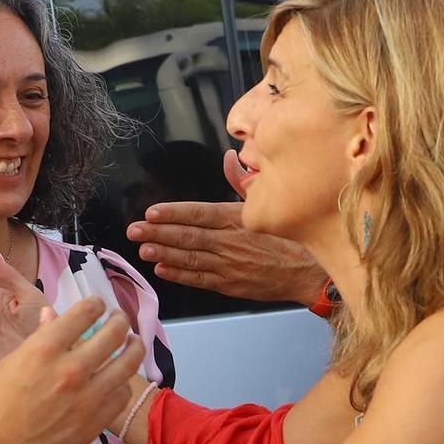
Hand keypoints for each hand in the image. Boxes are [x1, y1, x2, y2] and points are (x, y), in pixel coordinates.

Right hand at [0, 299, 144, 443]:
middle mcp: (72, 368)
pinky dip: (123, 383)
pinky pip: (122, 394)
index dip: (96, 304)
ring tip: (133, 344)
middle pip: (115, 332)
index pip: (86, 312)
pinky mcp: (97, 421)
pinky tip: (118, 380)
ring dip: (134, 348)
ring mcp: (88, 396)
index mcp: (46, 348)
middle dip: (120, 320)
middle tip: (119, 320)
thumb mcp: (12, 363)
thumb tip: (53, 314)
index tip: (98, 306)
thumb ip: (39, 338)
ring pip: (129, 363)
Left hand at [126, 151, 325, 303]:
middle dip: (157, 232)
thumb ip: (242, 180)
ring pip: (189, 257)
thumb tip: (229, 159)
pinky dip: (179, 274)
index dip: (172, 212)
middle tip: (134, 229)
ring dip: (163, 252)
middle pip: (187, 235)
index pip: (198, 213)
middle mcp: (230, 241)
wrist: (309, 273)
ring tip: (143, 247)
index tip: (152, 211)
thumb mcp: (268, 203)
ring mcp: (229, 265)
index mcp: (238, 218)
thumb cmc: (290, 237)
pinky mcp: (230, 285)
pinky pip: (199, 278)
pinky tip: (163, 268)